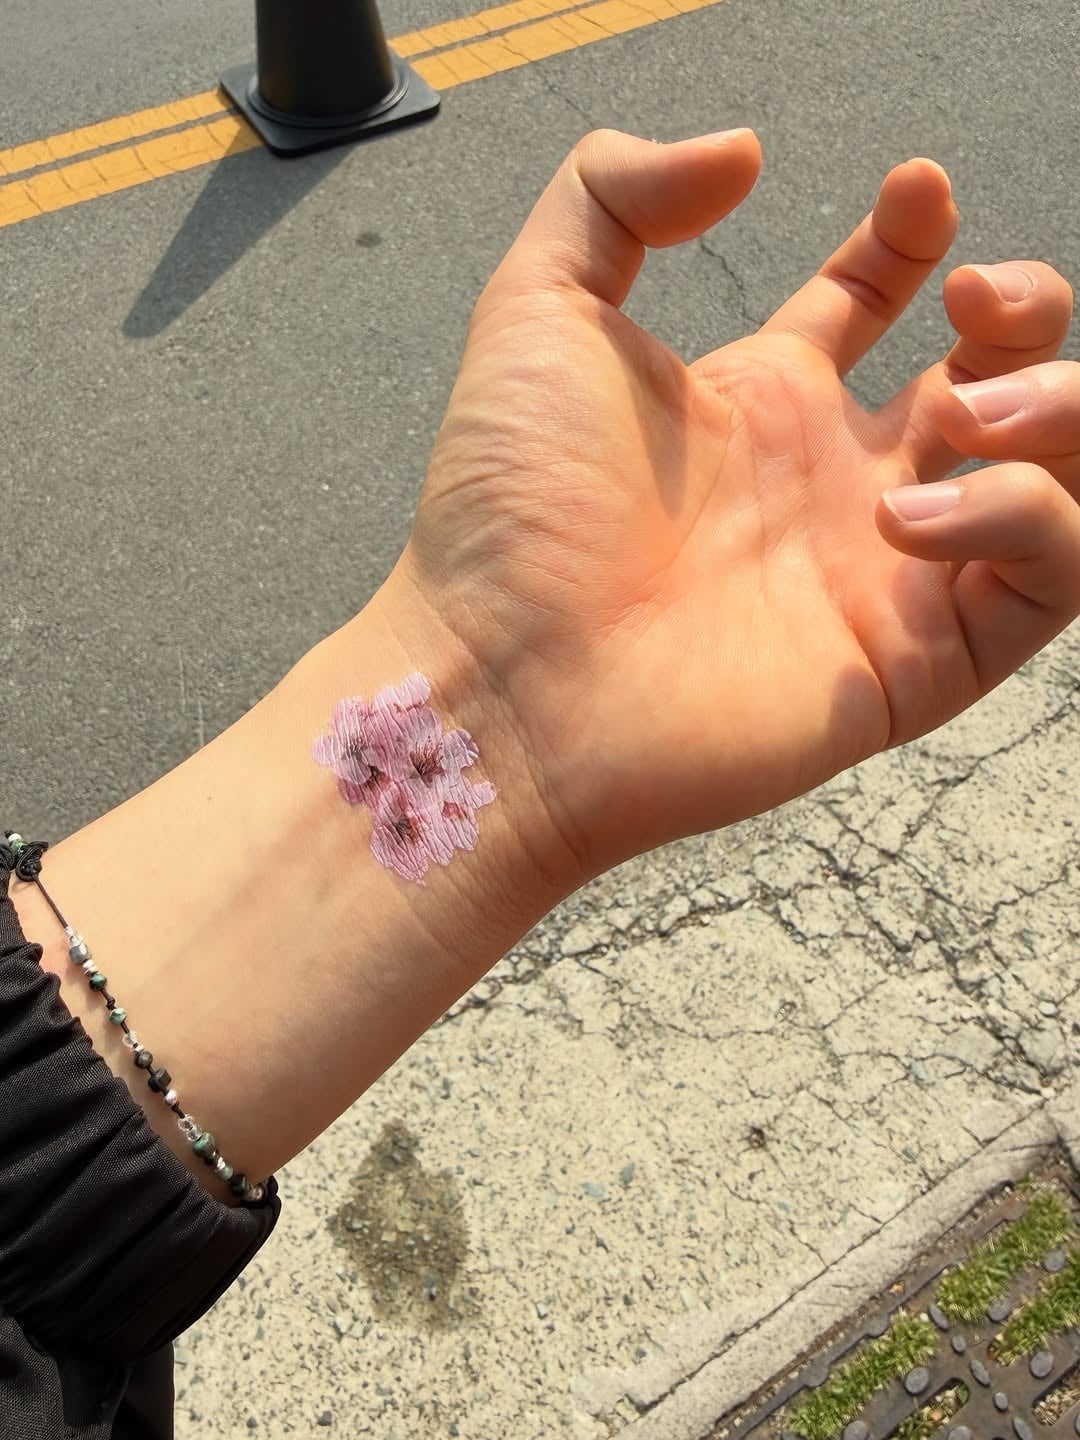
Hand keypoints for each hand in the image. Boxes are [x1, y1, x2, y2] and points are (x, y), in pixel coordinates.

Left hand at [395, 128, 1078, 877]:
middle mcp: (837, 485)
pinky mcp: (912, 667)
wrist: (500, 681)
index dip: (915, 236)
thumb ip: (614, 194)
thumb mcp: (539, 311)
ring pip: (1058, 477)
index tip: (914, 194)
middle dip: (1027, 312)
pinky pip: (1049, 581)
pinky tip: (911, 518)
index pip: (879, 303)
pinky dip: (1026, 522)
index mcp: (763, 403)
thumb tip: (741, 151)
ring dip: (1056, 414)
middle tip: (972, 307)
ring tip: (957, 414)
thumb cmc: (506, 518)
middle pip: (1001, 379)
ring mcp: (884, 575)